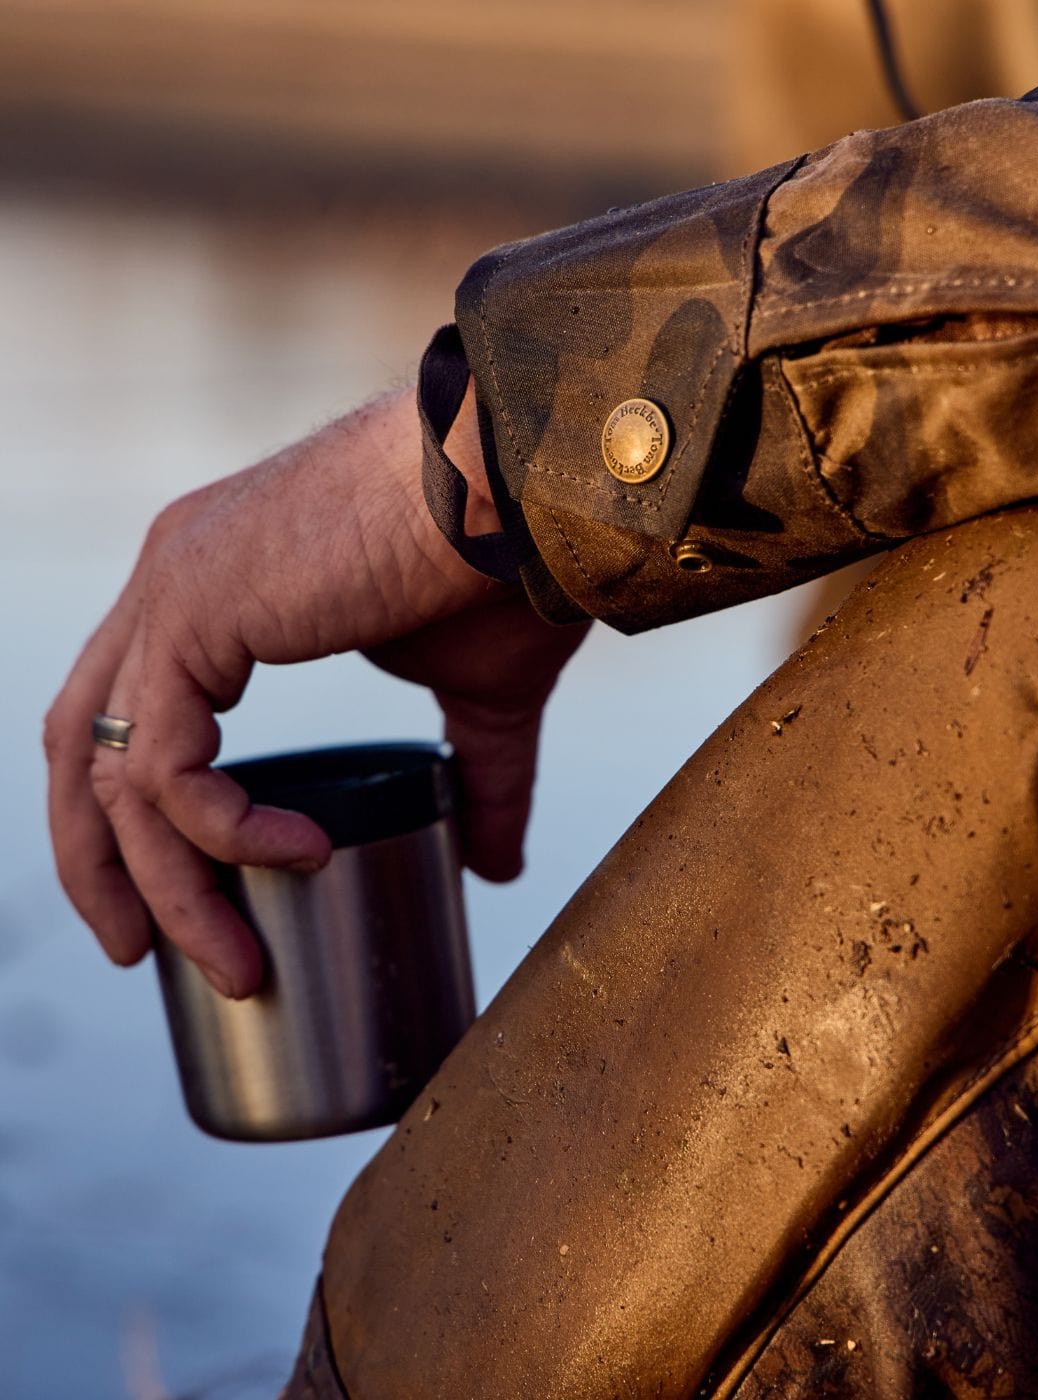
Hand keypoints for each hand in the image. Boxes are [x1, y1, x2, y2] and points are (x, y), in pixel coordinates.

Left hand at [44, 384, 588, 998]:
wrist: (522, 490)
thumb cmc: (500, 568)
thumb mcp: (476, 702)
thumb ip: (474, 782)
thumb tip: (495, 866)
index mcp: (217, 590)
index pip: (123, 714)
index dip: (129, 817)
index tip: (174, 901)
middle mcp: (173, 581)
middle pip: (81, 747)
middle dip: (106, 866)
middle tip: (151, 955)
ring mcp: (173, 589)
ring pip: (114, 773)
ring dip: (165, 886)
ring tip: (239, 961)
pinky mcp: (199, 611)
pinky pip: (168, 763)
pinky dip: (221, 832)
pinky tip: (300, 853)